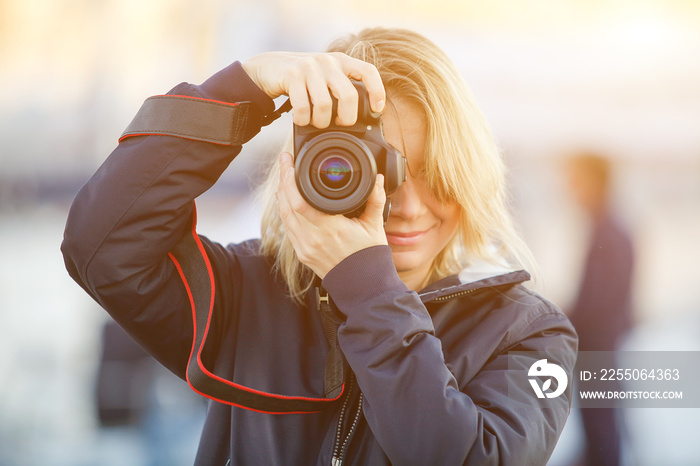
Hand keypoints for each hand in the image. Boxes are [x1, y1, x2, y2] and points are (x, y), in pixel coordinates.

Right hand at [242, 52, 384, 127]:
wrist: (268, 68)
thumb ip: (341, 89)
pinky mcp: (292, 75)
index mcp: (341, 61)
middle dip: (346, 119)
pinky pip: (303, 108)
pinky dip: (302, 120)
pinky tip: (300, 120)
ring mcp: (310, 67)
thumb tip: (361, 118)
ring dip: (320, 122)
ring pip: (325, 105)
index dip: (377, 91)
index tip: (377, 110)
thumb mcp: (325, 78)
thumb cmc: (302, 80)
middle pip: (349, 97)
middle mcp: (328, 61)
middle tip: (339, 124)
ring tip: (315, 123)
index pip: (368, 72)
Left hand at [276, 152, 387, 278]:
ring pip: (284, 216)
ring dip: (281, 194)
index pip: (299, 200)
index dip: (290, 179)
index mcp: (330, 229)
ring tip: (283, 176)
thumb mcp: (375, 226)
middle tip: (284, 162)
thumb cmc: (370, 257)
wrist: (364, 287)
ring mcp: (305, 248)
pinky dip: (285, 211)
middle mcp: (313, 239)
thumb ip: (376, 199)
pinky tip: (286, 199)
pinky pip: (288, 228)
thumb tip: (379, 178)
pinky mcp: (302, 254)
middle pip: (287, 205)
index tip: (290, 162)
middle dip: (283, 180)